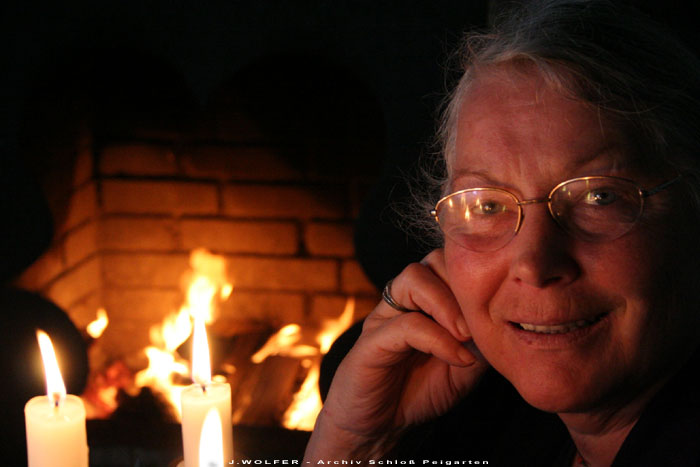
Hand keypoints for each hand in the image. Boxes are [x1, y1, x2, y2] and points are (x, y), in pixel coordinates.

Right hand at [303, 249, 488, 460]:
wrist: (379, 427)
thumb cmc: (419, 391)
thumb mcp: (464, 366)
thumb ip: (481, 341)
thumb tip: (504, 322)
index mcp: (424, 300)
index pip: (451, 264)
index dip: (477, 279)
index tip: (499, 311)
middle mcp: (402, 300)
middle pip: (433, 260)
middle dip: (463, 285)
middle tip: (481, 322)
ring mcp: (384, 316)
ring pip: (414, 278)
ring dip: (448, 304)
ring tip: (466, 335)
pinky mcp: (371, 341)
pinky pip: (405, 324)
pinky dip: (438, 339)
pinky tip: (457, 358)